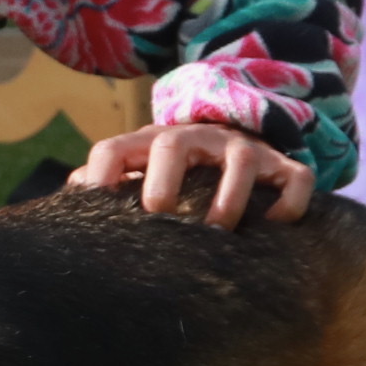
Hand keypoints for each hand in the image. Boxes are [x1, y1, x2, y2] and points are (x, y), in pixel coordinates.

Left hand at [71, 120, 315, 227]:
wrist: (235, 133)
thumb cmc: (175, 168)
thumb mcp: (140, 168)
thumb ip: (108, 180)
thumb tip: (70, 197)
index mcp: (150, 144)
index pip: (113, 150)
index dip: (100, 175)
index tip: (97, 207)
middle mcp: (194, 139)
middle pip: (172, 146)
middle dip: (163, 183)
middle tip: (161, 219)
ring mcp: (241, 148)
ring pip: (240, 160)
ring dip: (229, 199)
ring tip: (219, 233)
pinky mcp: (281, 164)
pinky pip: (296, 178)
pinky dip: (289, 203)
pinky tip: (275, 227)